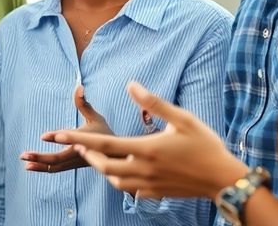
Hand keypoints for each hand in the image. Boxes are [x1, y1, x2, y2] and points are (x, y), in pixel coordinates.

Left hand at [21, 84, 112, 172]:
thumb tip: (78, 86)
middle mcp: (80, 153)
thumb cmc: (105, 133)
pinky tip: (30, 167)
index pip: (70, 138)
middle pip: (58, 158)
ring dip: (39, 164)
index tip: (43, 136)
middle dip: (40, 157)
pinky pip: (56, 169)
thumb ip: (84, 104)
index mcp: (86, 140)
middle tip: (24, 155)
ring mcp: (75, 162)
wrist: (117, 156)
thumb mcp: (96, 118)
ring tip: (24, 162)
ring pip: (55, 167)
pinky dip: (43, 168)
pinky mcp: (72, 166)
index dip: (57, 136)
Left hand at [53, 81, 247, 198]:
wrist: (222, 178)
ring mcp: (148, 185)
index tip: (55, 135)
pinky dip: (121, 180)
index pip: (102, 144)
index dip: (76, 139)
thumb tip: (131, 84)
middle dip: (88, 156)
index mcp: (146, 149)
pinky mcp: (155, 193)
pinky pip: (130, 189)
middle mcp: (143, 169)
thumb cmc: (205, 144)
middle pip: (103, 166)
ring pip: (114, 181)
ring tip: (98, 157)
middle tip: (80, 145)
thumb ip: (153, 102)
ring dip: (102, 169)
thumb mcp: (181, 117)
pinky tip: (124, 171)